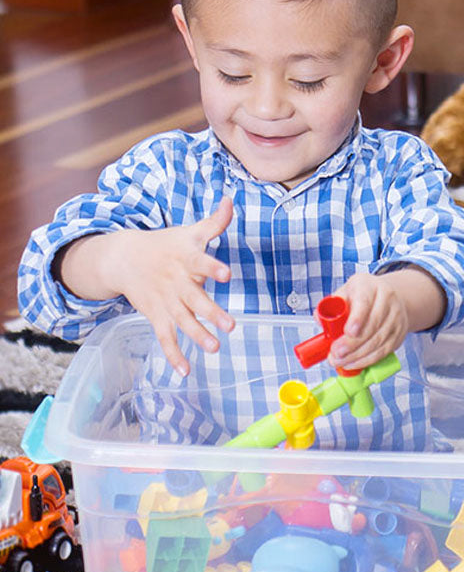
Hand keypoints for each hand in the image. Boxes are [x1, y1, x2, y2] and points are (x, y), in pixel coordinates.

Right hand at [62, 198, 235, 375]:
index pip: (201, 261)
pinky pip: (165, 338)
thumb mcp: (190, 232)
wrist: (123, 258)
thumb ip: (215, 221)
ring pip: (182, 321)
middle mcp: (176, 282)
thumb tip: (230, 200)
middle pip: (195, 299)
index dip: (213, 267)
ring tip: (214, 348)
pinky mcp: (156, 316)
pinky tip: (186, 371)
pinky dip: (174, 355)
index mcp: (186, 258)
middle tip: (231, 326)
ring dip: (197, 335)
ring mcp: (166, 301)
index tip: (226, 273)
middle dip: (212, 313)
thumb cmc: (166, 244)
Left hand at [329, 272, 412, 370]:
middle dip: (352, 344)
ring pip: (378, 341)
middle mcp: (387, 300)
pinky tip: (354, 363)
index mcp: (370, 286)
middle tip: (336, 354)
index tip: (348, 332)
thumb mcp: (346, 292)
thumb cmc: (363, 296)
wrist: (391, 297)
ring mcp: (396, 318)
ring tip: (340, 361)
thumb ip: (331, 304)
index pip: (365, 302)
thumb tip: (320, 320)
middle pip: (372, 326)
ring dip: (357, 356)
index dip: (357, 319)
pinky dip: (367, 360)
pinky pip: (384, 351)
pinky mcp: (399, 333)